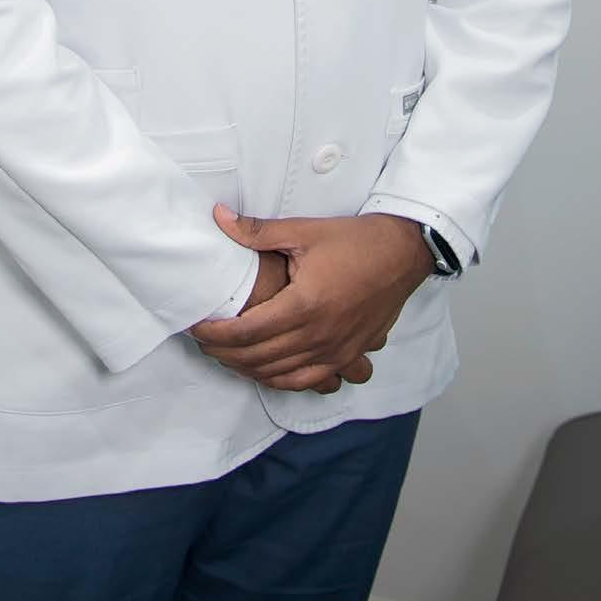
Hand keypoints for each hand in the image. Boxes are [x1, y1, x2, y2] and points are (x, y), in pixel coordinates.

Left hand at [190, 207, 434, 393]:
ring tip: (227, 355)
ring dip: (248, 369)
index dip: (215, 333)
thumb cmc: (356, 240)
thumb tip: (219, 218)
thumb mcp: (304, 230)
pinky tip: (266, 371)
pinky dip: (280, 380)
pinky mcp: (347, 356)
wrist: (403, 253)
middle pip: (258, 358)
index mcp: (304, 305)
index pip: (246, 332)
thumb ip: (257, 231)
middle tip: (204, 340)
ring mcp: (335, 352)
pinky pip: (307, 381)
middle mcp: (319, 336)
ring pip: (280, 375)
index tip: (196, 327)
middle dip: (224, 353)